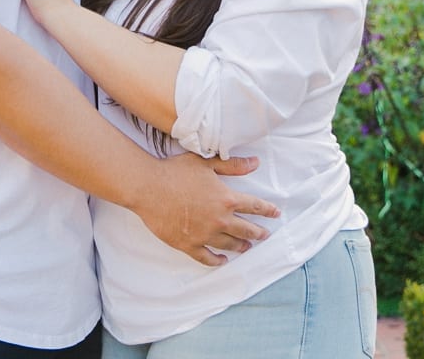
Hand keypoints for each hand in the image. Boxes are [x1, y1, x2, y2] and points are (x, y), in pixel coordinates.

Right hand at [134, 153, 279, 266]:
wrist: (148, 187)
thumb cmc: (176, 171)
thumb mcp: (206, 163)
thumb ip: (233, 165)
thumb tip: (255, 163)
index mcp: (226, 198)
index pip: (254, 206)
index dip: (267, 210)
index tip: (275, 214)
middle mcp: (219, 219)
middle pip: (246, 230)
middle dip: (258, 233)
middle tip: (264, 235)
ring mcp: (204, 234)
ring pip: (229, 244)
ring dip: (240, 246)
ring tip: (246, 248)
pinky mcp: (188, 244)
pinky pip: (206, 257)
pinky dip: (216, 260)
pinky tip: (221, 261)